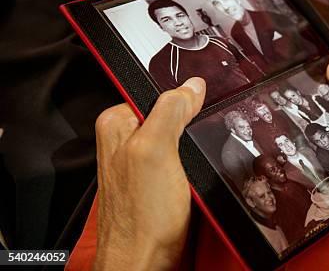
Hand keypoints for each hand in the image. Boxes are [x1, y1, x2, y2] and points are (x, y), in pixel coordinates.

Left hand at [93, 78, 205, 269]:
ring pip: (181, 138)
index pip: (159, 91)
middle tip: (195, 146)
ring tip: (193, 166)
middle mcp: (126, 140)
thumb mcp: (156, 151)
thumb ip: (170, 111)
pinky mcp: (158, 180)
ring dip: (195, 148)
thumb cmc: (141, 218)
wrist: (144, 262)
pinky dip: (194, 165)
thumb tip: (191, 86)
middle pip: (171, 114)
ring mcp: (143, 161)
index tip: (199, 110)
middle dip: (191, 125)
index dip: (184, 98)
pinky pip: (183, 160)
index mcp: (118, 123)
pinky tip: (194, 177)